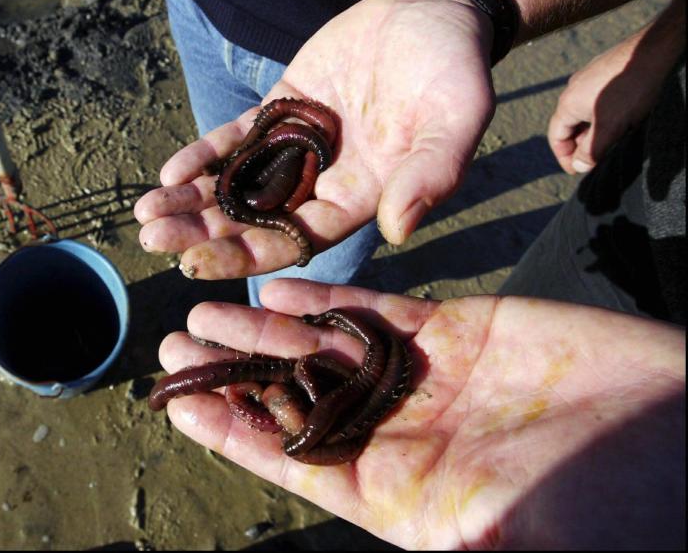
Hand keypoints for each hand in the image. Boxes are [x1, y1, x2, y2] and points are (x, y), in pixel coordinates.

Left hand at [135, 0, 495, 278]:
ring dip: (194, 200)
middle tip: (152, 239)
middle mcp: (326, 181)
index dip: (247, 254)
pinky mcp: (285, 108)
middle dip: (205, 232)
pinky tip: (170, 172)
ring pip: (240, 183)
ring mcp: (301, 145)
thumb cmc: (455, 72)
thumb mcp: (455, 121)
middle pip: (256, 218)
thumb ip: (431, 175)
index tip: (195, 265)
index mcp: (363, 198)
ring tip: (146, 214)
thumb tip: (399, 230)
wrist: (434, 15)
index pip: (296, 239)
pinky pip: (240, 138)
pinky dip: (206, 154)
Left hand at [156, 279, 685, 548]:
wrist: (676, 432)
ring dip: (265, 329)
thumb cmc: (612, 497)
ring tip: (205, 309)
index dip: (234, 434)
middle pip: (293, 397)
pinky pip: (375, 310)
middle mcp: (399, 432)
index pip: (293, 461)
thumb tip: (421, 540)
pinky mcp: (455, 330)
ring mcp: (424, 379)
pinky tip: (282, 284)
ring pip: (323, 348)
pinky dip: (328, 298)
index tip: (178, 407)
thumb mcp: (522, 528)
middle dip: (234, 370)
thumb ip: (454, 527)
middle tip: (172, 341)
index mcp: (398, 489)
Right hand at [548, 37, 670, 174]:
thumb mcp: (610, 127)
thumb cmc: (629, 89)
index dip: (565, 157)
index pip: (556, 137)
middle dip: (581, 144)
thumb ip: (591, 150)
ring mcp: (587, 78)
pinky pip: (596, 100)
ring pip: (584, 113)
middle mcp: (572, 90)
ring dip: (594, 129)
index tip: (578, 170)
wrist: (651, 51)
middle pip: (569, 126)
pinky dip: (603, 114)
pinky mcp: (602, 72)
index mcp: (567, 104)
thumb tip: (579, 166)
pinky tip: (622, 116)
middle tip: (598, 158)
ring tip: (613, 138)